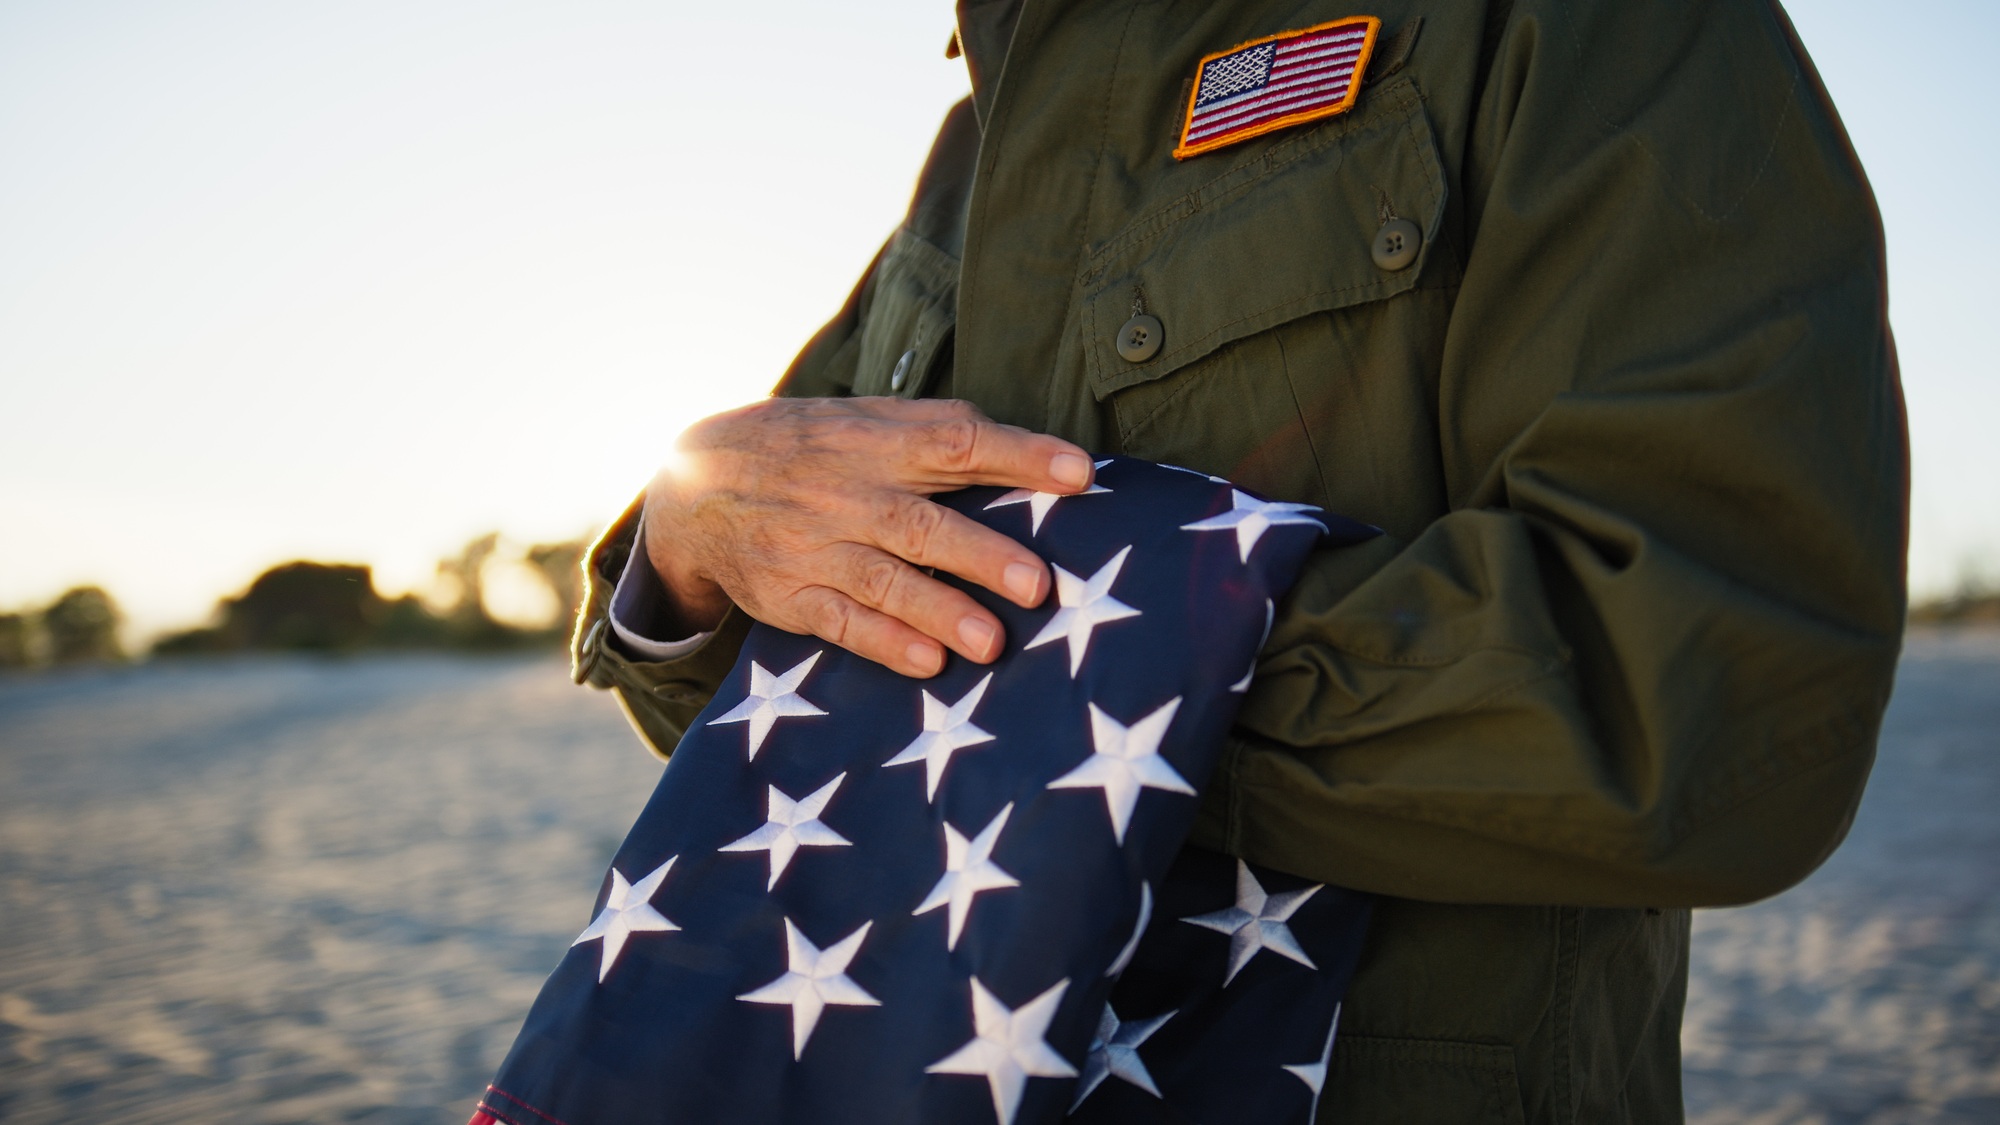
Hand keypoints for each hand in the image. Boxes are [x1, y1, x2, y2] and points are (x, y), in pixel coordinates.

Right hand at [641, 396, 1096, 677]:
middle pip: (921, 523)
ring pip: (884, 581)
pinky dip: (886, 643)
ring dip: (941, 611)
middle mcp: (847, 493)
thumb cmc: (812, 450)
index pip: (955, 441)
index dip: (1020, 455)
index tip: (1081, 474)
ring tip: (994, 643)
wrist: (695, 487)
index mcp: (875, 441)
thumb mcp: (862, 421)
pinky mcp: (792, 596)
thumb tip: (1032, 450)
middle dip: (981, 553)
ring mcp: (816, 547)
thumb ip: (935, 432)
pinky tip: (929, 663)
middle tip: (1039, 584)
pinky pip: (841, 622)